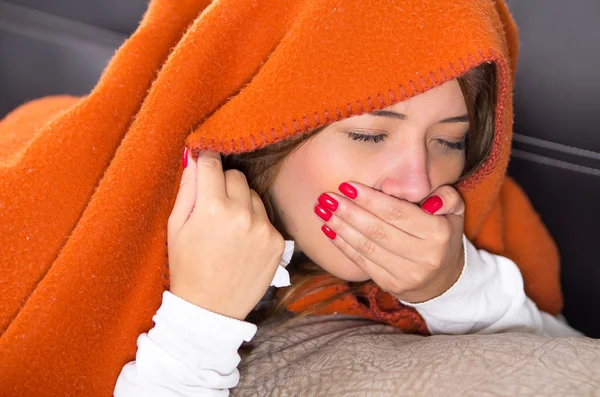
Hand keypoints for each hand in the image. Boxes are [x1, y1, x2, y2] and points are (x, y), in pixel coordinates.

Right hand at [167, 148, 285, 319]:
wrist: (210, 310)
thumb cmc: (187, 267)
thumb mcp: (176, 227)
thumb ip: (187, 189)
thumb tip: (194, 157)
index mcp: (212, 207)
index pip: (212, 163)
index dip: (206, 159)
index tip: (205, 160)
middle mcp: (242, 213)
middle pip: (236, 175)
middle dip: (224, 184)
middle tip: (214, 205)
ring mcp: (264, 228)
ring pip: (253, 195)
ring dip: (242, 203)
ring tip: (229, 228)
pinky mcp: (278, 241)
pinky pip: (266, 217)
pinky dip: (255, 223)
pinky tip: (243, 243)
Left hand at [314, 183, 464, 302]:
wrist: (443, 280)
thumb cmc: (442, 236)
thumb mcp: (454, 212)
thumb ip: (446, 197)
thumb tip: (428, 200)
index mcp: (438, 233)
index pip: (397, 213)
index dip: (370, 199)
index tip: (347, 186)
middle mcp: (423, 256)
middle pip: (377, 230)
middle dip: (348, 212)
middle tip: (326, 197)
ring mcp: (406, 274)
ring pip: (366, 247)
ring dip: (340, 227)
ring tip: (322, 210)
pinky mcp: (391, 284)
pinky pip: (362, 262)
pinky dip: (342, 245)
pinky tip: (328, 230)